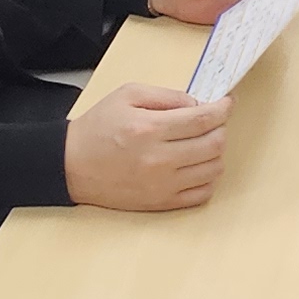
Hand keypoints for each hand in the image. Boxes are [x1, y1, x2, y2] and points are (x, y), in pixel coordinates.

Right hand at [62, 82, 230, 210]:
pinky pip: (202, 194)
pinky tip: (196, 165)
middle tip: (213, 121)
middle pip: (214, 144)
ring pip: (214, 169)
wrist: (71, 166)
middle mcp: (159, 160)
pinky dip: (208, 178)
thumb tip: (198, 104)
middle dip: (221, 128)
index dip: (222, 109)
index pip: (203, 119)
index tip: (227, 103)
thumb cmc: (98, 128)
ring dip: (216, 152)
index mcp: (149, 129)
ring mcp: (162, 185)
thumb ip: (167, 96)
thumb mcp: (127, 95)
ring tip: (202, 142)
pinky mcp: (161, 203)